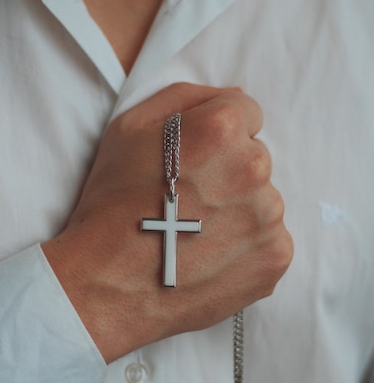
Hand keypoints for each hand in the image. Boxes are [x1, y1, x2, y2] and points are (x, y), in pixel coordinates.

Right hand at [43, 83, 292, 361]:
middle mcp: (254, 169)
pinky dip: (247, 246)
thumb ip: (186, 98)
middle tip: (188, 201)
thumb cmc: (112, 205)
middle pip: (255, 157)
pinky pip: (270, 239)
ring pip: (263, 200)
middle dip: (228, 171)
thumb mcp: (128, 128)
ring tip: (196, 234)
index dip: (217, 135)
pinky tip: (211, 256)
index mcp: (222, 130)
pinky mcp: (275, 258)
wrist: (109, 286)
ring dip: (239, 210)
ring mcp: (269, 218)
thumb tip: (233, 96)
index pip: (246, 113)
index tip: (194, 160)